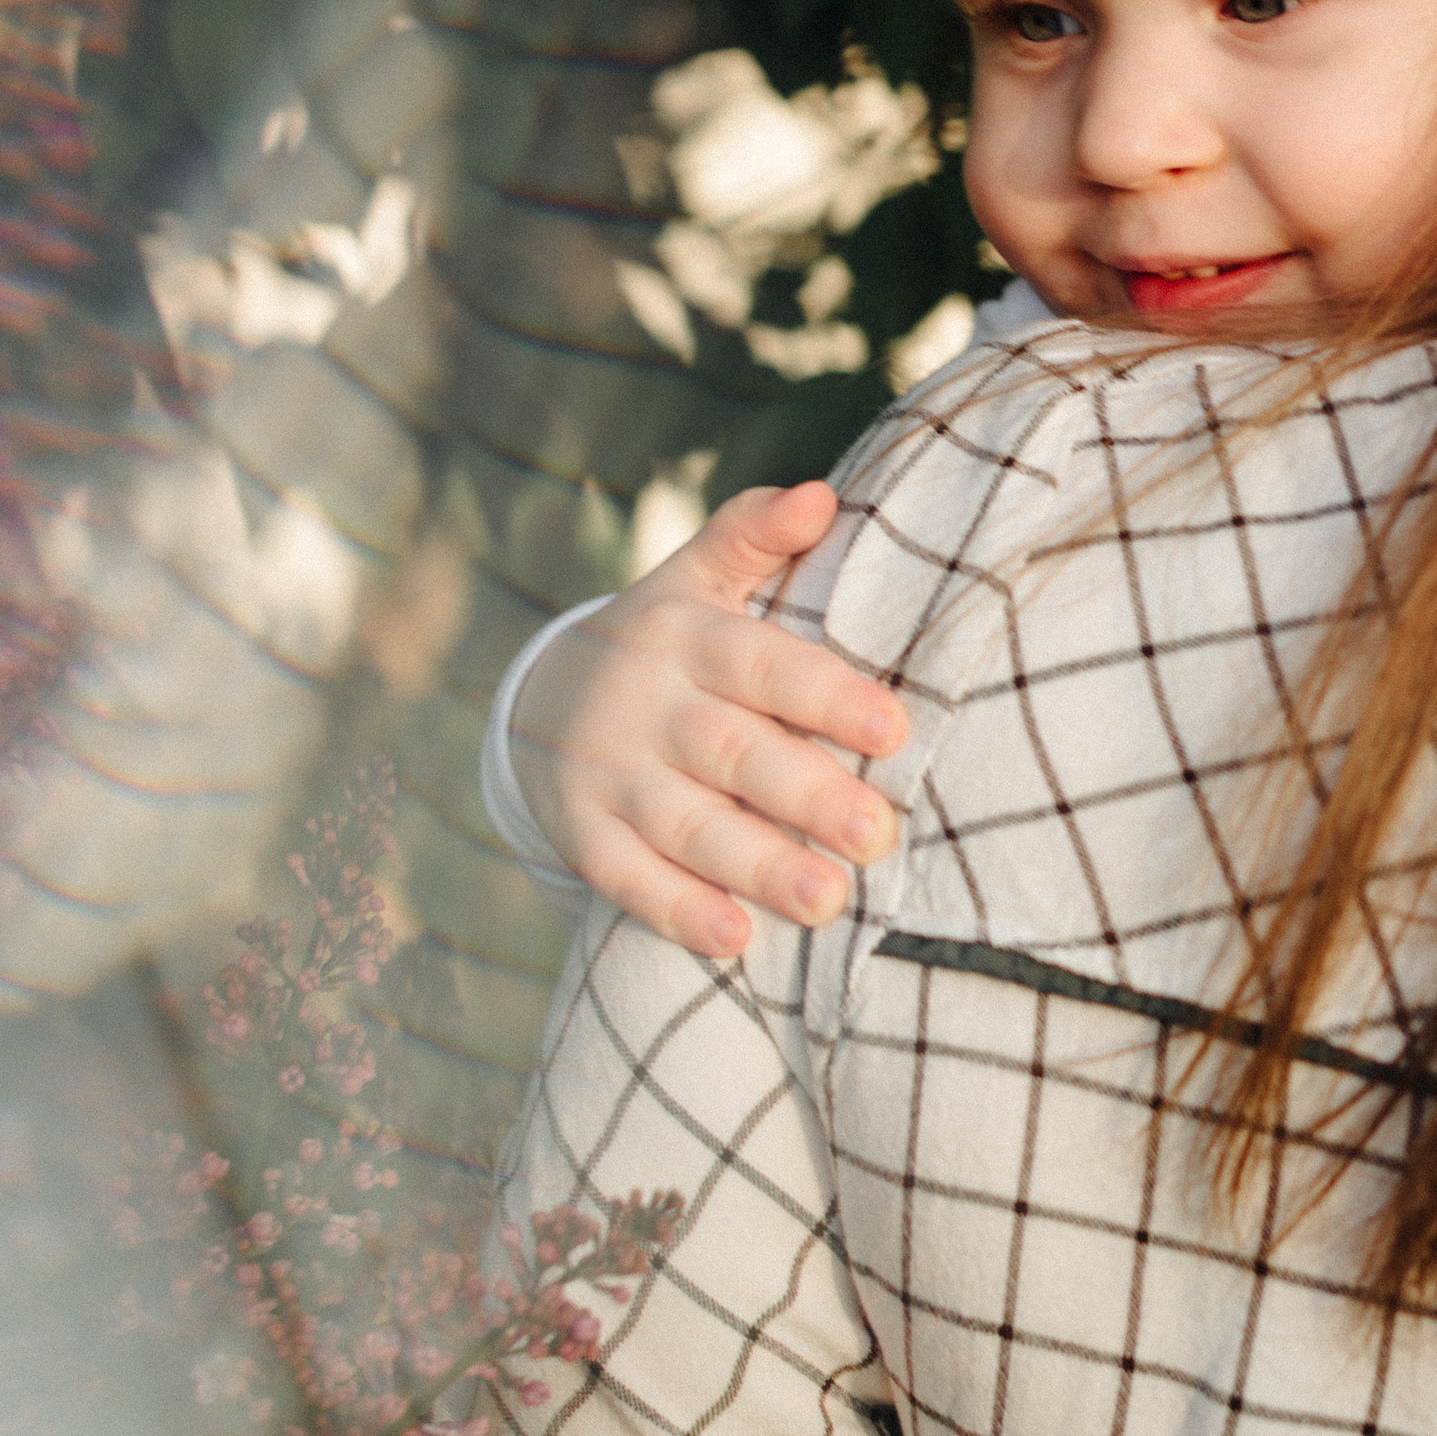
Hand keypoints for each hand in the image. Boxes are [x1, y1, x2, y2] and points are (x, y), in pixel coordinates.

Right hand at [512, 482, 908, 959]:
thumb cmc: (667, 638)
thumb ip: (754, 533)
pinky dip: (676, 910)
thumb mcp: (699, 575)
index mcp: (685, 635)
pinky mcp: (583, 836)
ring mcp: (608, 774)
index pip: (762, 665)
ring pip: (686, 825)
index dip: (826, 696)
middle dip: (806, 795)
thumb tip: (820, 497)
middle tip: (877, 833)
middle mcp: (646, 705)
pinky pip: (626, 879)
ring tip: (828, 899)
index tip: (893, 729)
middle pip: (731, 754)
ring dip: (756, 865)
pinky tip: (734, 938)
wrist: (543, 696)